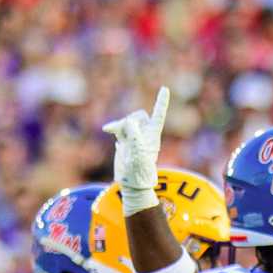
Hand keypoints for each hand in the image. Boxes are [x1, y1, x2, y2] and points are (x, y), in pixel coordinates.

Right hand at [102, 87, 168, 214]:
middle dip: (130, 119)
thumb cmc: (139, 171)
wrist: (131, 183)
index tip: (165, 89)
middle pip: (138, 115)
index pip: (158, 115)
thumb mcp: (138, 152)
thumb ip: (134, 134)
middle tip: (125, 132)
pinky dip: (113, 128)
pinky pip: (118, 128)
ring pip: (127, 120)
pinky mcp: (124, 141)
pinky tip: (108, 130)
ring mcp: (134, 137)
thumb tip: (129, 121)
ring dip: (120, 125)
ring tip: (115, 135)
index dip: (161, 102)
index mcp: (153, 135)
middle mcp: (145, 134)